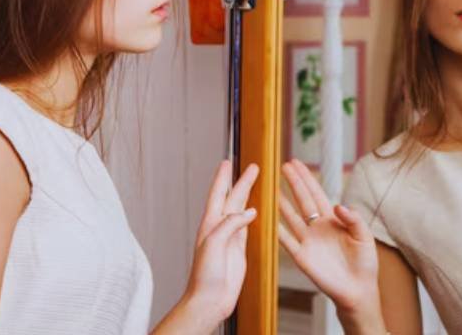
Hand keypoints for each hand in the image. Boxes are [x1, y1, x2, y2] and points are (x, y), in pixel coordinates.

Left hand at [182, 160, 258, 327]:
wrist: (210, 299)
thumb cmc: (205, 274)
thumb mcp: (214, 243)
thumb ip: (230, 224)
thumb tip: (249, 211)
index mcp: (209, 223)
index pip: (217, 194)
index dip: (222, 178)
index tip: (228, 162)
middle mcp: (219, 227)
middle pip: (232, 198)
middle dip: (241, 181)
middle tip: (252, 166)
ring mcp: (230, 238)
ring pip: (240, 209)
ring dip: (247, 194)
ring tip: (254, 181)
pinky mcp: (239, 249)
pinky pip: (247, 226)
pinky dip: (252, 215)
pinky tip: (257, 209)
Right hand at [279, 159, 381, 319]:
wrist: (358, 290)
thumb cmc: (365, 264)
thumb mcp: (364, 237)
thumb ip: (354, 219)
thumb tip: (338, 205)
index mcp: (333, 220)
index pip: (317, 194)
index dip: (307, 178)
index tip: (297, 163)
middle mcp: (317, 227)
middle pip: (302, 200)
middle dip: (293, 183)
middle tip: (282, 166)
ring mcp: (308, 241)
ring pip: (291, 217)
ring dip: (281, 203)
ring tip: (271, 188)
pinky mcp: (302, 257)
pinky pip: (286, 241)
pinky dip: (277, 230)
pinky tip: (268, 219)